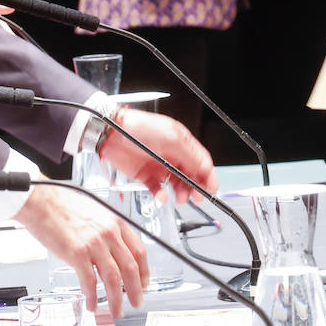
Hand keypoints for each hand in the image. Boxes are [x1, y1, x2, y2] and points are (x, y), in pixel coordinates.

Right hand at [14, 183, 147, 316]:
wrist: (42, 201)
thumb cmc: (64, 205)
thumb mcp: (96, 214)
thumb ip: (107, 232)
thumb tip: (112, 252)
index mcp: (115, 223)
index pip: (139, 251)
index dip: (144, 271)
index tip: (144, 283)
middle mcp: (109, 233)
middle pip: (130, 268)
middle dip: (136, 290)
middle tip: (136, 302)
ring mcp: (94, 244)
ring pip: (114, 278)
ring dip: (116, 299)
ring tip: (116, 310)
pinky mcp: (77, 254)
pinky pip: (89, 282)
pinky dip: (92, 297)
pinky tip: (92, 305)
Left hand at [99, 109, 217, 204]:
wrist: (113, 133)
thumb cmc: (140, 128)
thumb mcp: (171, 138)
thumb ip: (190, 155)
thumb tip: (205, 168)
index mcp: (182, 143)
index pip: (201, 162)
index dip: (208, 176)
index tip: (211, 189)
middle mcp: (173, 156)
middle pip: (191, 175)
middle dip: (196, 187)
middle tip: (196, 197)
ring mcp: (160, 166)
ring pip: (176, 184)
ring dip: (180, 192)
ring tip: (180, 198)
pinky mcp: (146, 176)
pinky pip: (158, 189)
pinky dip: (162, 195)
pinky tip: (162, 196)